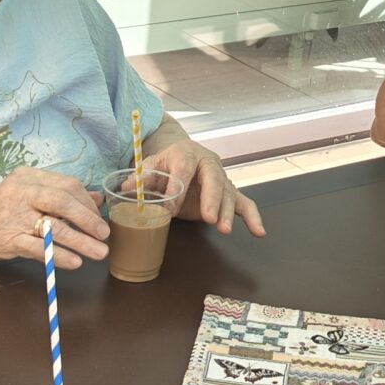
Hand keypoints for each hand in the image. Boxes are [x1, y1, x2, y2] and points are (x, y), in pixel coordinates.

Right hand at [0, 168, 108, 267]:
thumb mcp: (26, 193)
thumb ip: (59, 194)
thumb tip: (96, 198)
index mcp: (28, 178)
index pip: (67, 185)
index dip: (87, 204)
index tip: (98, 219)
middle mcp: (20, 193)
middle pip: (62, 201)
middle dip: (88, 219)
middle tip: (104, 234)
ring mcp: (13, 217)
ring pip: (53, 227)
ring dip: (81, 241)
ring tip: (98, 252)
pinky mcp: (7, 240)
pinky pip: (38, 248)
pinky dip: (59, 256)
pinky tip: (74, 262)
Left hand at [144, 134, 265, 236]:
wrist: (181, 156)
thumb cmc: (165, 164)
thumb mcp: (150, 166)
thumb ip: (140, 178)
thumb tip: (126, 188)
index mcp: (186, 153)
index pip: (183, 168)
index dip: (177, 187)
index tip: (169, 207)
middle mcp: (208, 163)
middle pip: (214, 178)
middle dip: (212, 199)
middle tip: (208, 217)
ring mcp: (221, 178)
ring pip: (228, 194)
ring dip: (227, 212)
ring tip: (223, 229)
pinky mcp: (228, 193)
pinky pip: (244, 204)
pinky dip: (252, 218)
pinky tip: (258, 231)